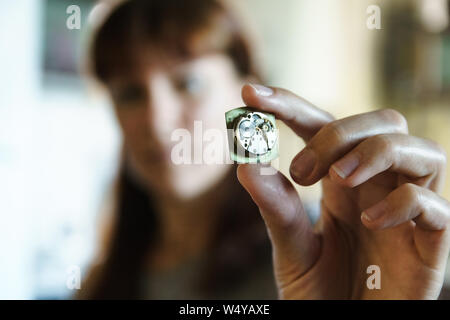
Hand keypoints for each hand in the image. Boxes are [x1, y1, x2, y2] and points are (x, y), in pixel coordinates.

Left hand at [237, 84, 449, 298]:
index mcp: (340, 180)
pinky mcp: (429, 244)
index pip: (322, 124)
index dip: (289, 104)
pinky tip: (368, 219)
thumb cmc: (320, 290)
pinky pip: (434, 206)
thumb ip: (275, 209)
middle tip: (302, 172)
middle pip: (381, 122)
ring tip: (337, 181)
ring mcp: (407, 211)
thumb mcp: (290, 248)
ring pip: (420, 148)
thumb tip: (246, 164)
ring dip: (375, 152)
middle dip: (339, 132)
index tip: (250, 92)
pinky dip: (402, 202)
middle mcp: (377, 185)